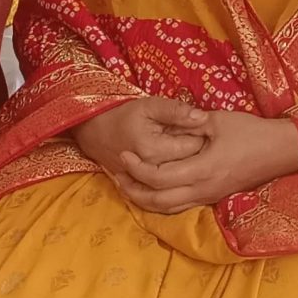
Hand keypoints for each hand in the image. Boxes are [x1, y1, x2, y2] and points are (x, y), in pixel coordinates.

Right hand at [72, 96, 209, 179]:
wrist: (95, 133)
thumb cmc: (124, 116)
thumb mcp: (149, 105)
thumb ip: (176, 111)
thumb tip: (202, 117)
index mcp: (154, 150)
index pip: (194, 146)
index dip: (202, 134)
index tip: (201, 126)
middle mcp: (151, 172)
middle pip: (190, 165)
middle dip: (198, 152)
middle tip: (194, 137)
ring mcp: (146, 184)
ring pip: (182, 180)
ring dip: (189, 166)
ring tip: (185, 150)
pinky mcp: (144, 190)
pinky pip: (169, 191)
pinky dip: (179, 180)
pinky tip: (179, 166)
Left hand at [114, 110, 297, 213]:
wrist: (281, 150)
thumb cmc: (251, 132)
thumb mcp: (217, 120)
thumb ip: (188, 121)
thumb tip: (164, 121)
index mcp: (202, 169)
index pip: (159, 177)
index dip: (137, 169)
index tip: (124, 155)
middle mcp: (203, 189)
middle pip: (158, 201)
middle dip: (133, 190)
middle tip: (118, 175)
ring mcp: (209, 197)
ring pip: (168, 209)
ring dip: (145, 200)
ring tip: (128, 186)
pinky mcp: (213, 197)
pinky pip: (180, 207)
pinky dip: (160, 202)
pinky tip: (152, 191)